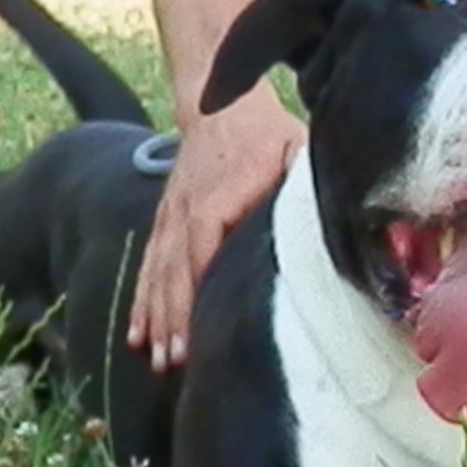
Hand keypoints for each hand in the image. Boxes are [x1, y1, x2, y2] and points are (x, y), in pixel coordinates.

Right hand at [129, 85, 305, 370]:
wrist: (220, 103)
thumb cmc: (267, 132)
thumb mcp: (295, 150)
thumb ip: (306, 185)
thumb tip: (331, 221)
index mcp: (220, 197)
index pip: (204, 250)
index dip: (197, 291)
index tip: (197, 328)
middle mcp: (187, 211)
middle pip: (175, 272)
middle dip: (171, 320)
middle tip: (170, 363)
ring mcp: (170, 219)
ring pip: (158, 275)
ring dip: (154, 319)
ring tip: (152, 359)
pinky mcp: (164, 224)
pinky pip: (148, 267)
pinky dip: (141, 302)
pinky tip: (135, 335)